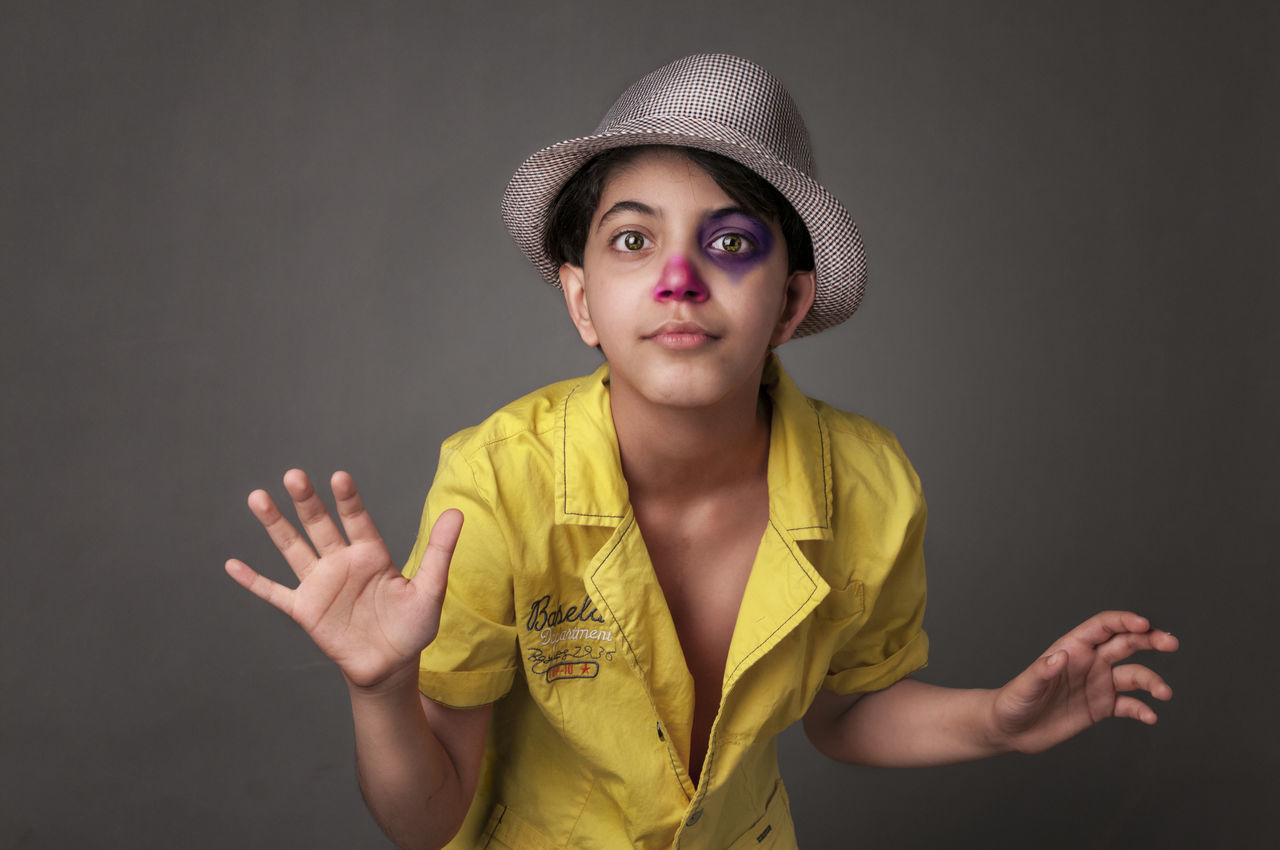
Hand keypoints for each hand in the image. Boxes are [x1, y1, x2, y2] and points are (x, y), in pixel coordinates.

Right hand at [225, 469, 462, 690]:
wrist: (390, 666)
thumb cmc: (412, 628)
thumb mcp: (431, 590)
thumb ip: (440, 552)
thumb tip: (458, 513)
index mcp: (371, 554)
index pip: (357, 520)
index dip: (348, 500)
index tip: (339, 477)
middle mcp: (342, 562)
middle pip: (320, 526)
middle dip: (307, 502)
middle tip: (294, 475)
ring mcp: (320, 584)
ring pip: (293, 548)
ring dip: (275, 525)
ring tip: (257, 498)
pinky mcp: (305, 610)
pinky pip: (274, 592)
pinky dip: (253, 581)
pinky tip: (232, 564)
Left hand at [989, 610, 1178, 753]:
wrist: (1011, 730)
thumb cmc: (1013, 702)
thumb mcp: (1025, 687)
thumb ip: (1042, 672)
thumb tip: (1058, 656)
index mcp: (1071, 648)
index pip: (1103, 627)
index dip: (1124, 621)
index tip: (1144, 624)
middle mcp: (1089, 662)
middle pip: (1126, 643)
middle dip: (1150, 640)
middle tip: (1171, 643)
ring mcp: (1097, 684)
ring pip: (1134, 675)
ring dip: (1152, 681)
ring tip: (1164, 693)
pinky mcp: (1101, 707)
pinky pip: (1129, 705)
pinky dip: (1143, 709)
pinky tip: (1150, 717)